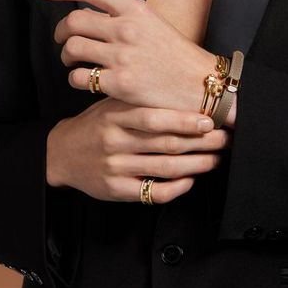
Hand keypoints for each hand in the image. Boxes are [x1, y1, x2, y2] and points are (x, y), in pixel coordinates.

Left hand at [39, 0, 217, 113]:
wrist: (200, 84)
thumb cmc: (175, 53)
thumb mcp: (153, 22)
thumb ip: (124, 15)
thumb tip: (93, 11)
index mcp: (135, 8)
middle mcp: (126, 29)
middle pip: (73, 20)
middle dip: (60, 30)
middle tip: (62, 39)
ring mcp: (122, 57)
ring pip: (72, 48)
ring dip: (66, 56)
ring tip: (73, 61)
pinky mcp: (120, 84)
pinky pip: (80, 78)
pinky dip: (76, 79)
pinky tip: (85, 80)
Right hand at [46, 98, 232, 203]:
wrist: (62, 153)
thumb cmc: (97, 124)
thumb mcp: (112, 105)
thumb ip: (141, 102)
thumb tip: (185, 95)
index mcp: (115, 116)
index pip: (154, 118)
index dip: (184, 120)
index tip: (210, 120)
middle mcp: (114, 142)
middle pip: (165, 143)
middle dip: (201, 142)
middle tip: (225, 138)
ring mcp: (115, 168)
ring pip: (164, 168)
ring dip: (196, 164)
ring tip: (216, 158)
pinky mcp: (115, 190)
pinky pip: (152, 193)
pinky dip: (176, 187)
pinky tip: (190, 180)